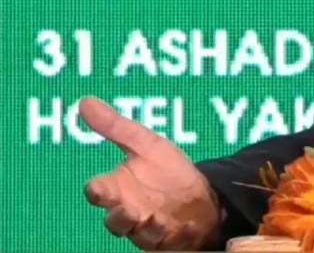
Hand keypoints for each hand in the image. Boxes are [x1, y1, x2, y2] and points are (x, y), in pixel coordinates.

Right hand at [80, 97, 222, 250]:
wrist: (202, 196)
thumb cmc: (168, 172)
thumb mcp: (146, 145)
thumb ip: (116, 127)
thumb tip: (84, 101)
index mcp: (118, 188)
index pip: (98, 192)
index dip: (99, 191)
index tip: (103, 187)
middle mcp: (128, 211)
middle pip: (114, 218)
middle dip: (121, 214)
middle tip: (130, 207)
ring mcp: (146, 229)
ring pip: (136, 232)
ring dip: (145, 226)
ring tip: (157, 217)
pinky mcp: (166, 241)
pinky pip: (162, 242)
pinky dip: (169, 234)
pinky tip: (179, 225)